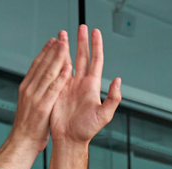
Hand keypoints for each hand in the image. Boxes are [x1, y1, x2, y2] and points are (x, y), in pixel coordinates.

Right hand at [3, 34, 72, 155]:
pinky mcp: (42, 107)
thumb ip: (36, 92)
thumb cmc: (28, 127)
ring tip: (65, 44)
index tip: (53, 41)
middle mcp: (29, 89)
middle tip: (61, 36)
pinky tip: (67, 67)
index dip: (45, 52)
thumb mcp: (29, 105)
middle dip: (52, 49)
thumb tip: (42, 83)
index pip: (37, 65)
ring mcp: (35, 97)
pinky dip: (60, 77)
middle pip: (42, 64)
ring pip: (48, 72)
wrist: (22, 143)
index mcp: (26, 88)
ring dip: (57, 57)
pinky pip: (53, 89)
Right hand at [51, 24, 121, 144]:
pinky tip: (54, 51)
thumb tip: (118, 81)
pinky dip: (56, 60)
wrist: (69, 139)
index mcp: (92, 86)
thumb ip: (113, 98)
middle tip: (81, 27)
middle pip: (83, 57)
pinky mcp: (57, 90)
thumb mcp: (104, 115)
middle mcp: (81, 83)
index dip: (96, 46)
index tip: (96, 32)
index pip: (96, 60)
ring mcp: (68, 85)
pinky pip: (56, 72)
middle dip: (82, 41)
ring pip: (68, 61)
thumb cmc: (87, 130)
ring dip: (67, 48)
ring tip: (63, 34)